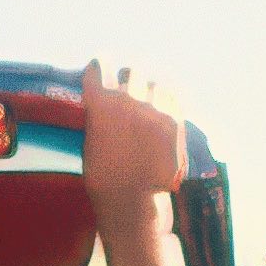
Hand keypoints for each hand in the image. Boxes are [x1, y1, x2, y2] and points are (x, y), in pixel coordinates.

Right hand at [71, 62, 188, 211]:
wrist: (133, 201)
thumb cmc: (104, 176)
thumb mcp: (90, 139)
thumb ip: (99, 112)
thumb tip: (106, 95)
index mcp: (100, 103)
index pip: (100, 64)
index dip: (101, 68)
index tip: (102, 72)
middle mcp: (128, 100)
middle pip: (132, 71)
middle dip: (129, 80)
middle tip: (129, 94)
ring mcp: (154, 109)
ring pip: (156, 83)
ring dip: (152, 91)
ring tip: (150, 108)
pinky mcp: (175, 121)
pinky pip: (174, 97)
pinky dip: (169, 103)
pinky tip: (163, 115)